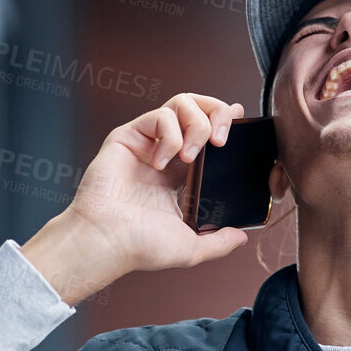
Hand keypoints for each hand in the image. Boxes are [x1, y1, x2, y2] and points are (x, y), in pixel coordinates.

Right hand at [20, 94, 251, 304]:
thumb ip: (218, 242)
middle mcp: (165, 152)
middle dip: (217, 114)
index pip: (208, 133)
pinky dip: (170, 136)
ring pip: (182, 103)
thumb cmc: (140, 245)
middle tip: (221, 141)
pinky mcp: (129, 136)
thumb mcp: (191, 247)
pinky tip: (162, 163)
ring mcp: (147, 142)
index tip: (239, 124)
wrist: (109, 242)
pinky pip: (160, 116)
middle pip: (198, 108)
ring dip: (196, 125)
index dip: (224, 122)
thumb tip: (241, 237)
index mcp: (180, 173)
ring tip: (191, 156)